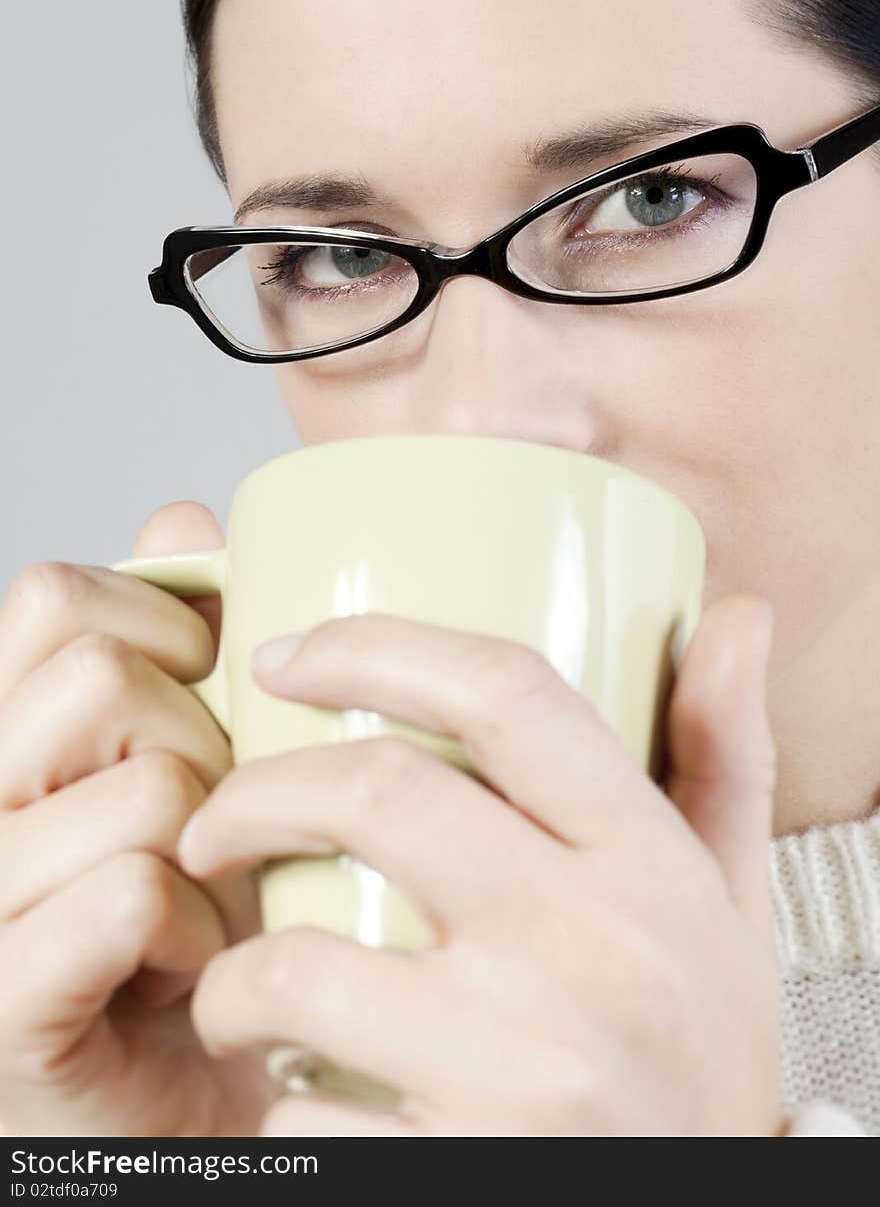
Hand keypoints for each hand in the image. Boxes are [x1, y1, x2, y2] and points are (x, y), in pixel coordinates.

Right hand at [0, 503, 273, 1135]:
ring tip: (207, 908)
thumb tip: (184, 520)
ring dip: (213, 853)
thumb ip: (175, 640)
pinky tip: (186, 974)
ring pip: (141, 786)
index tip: (207, 703)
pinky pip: (127, 893)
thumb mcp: (189, 763)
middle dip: (198, 743)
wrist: (185, 1111)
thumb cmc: (195, 927)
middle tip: (205, 827)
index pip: (55, 596)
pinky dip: (191, 933)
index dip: (166, 629)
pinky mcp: (3, 1004)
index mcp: (3, 736)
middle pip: (98, 676)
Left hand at [178, 594, 785, 1136]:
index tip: (287, 654)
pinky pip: (302, 1117)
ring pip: (300, 967)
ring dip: (229, 975)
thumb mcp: (732, 905)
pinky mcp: (464, 1168)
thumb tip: (735, 614)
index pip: (507, 696)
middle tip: (210, 824)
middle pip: (378, 795)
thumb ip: (725, 758)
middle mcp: (596, 950)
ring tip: (234, 986)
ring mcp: (530, 1068)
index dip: (376, 646)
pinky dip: (267, 1104)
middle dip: (254, 794)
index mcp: (649, 864)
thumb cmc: (701, 1054)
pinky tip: (288, 1096)